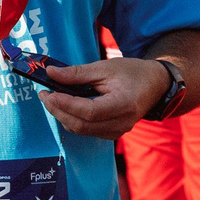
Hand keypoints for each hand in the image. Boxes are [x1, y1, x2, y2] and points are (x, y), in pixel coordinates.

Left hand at [36, 57, 170, 140]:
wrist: (155, 85)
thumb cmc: (132, 73)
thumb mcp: (105, 67)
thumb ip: (77, 73)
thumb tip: (51, 73)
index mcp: (123, 105)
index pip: (89, 112)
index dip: (65, 104)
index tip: (48, 93)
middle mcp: (121, 123)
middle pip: (82, 125)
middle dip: (58, 111)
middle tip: (44, 95)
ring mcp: (118, 131)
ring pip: (82, 130)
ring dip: (63, 116)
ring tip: (51, 98)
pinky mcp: (113, 133)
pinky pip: (87, 130)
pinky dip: (73, 119)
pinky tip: (65, 106)